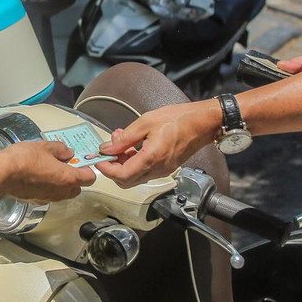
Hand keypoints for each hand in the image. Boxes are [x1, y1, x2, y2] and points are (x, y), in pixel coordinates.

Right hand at [0, 140, 94, 202]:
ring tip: (49, 168)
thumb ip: (61, 149)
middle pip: (78, 187)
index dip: (87, 168)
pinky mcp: (38, 201)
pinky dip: (49, 187)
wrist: (1, 176)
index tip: (79, 160)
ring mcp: (50, 198)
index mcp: (68, 178)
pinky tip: (38, 176)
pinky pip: (50, 194)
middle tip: (63, 163)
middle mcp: (62, 192)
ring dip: (62, 182)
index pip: (90, 177)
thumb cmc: (24, 159)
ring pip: (64, 192)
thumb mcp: (44, 146)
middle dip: (74, 176)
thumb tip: (68, 153)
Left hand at [97, 100, 218, 186]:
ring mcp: (163, 171)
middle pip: (126, 181)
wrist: (203, 123)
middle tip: (107, 151)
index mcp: (152, 158)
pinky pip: (144, 171)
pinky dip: (134, 162)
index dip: (106, 169)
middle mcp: (157, 169)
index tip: (98, 158)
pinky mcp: (166, 168)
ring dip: (123, 164)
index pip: (122, 175)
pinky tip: (132, 146)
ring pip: (135, 177)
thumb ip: (125, 138)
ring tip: (120, 142)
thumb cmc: (179, 119)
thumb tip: (107, 148)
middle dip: (113, 168)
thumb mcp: (146, 122)